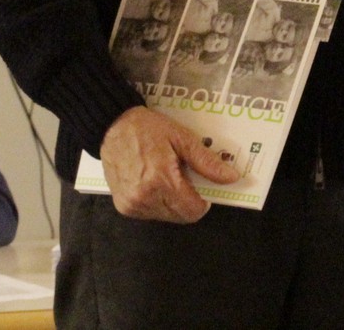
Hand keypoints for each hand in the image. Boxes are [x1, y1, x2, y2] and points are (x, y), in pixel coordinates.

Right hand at [100, 106, 241, 223]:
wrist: (112, 126)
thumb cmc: (147, 129)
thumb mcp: (181, 139)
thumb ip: (206, 162)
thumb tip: (231, 177)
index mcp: (161, 180)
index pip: (193, 210)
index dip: (203, 201)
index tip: (203, 187)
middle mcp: (145, 197)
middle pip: (181, 216)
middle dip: (189, 201)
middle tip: (184, 178)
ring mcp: (132, 205)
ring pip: (166, 217)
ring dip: (173, 203)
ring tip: (166, 178)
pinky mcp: (123, 207)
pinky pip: (150, 214)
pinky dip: (157, 203)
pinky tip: (153, 183)